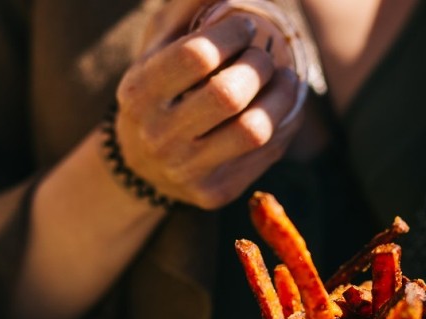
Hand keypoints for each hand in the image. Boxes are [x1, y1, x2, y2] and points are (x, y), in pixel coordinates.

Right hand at [115, 9, 302, 209]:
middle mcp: (157, 136)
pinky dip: (285, 124)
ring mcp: (186, 170)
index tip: (246, 27)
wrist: (142, 166)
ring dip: (282, 97)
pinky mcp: (214, 193)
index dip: (232, 34)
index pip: (196, 56)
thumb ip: (186, 10)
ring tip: (287, 78)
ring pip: (254, 130)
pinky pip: (266, 154)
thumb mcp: (159, 49)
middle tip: (265, 56)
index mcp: (137, 93)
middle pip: (228, 94)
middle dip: (258, 65)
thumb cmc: (160, 92)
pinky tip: (283, 107)